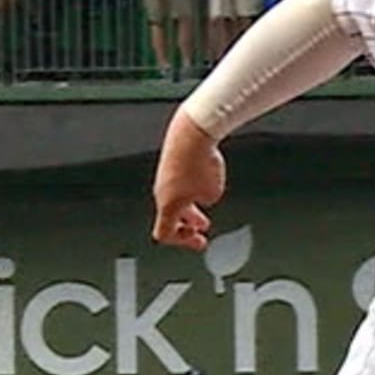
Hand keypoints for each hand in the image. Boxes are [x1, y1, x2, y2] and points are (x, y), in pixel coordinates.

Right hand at [152, 116, 224, 249]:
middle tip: (200, 234)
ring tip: (202, 211)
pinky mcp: (168, 163)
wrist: (192, 132)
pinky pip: (176, 184)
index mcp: (168, 205)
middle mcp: (161, 192)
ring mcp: (164, 177)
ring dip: (188, 209)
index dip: (182, 242)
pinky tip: (203, 184)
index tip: (198, 241)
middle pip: (170, 218)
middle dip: (187, 228)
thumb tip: (203, 196)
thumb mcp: (213, 192)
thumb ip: (206, 201)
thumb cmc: (200, 162)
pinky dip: (187, 191)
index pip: (165, 234)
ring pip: (174, 200)